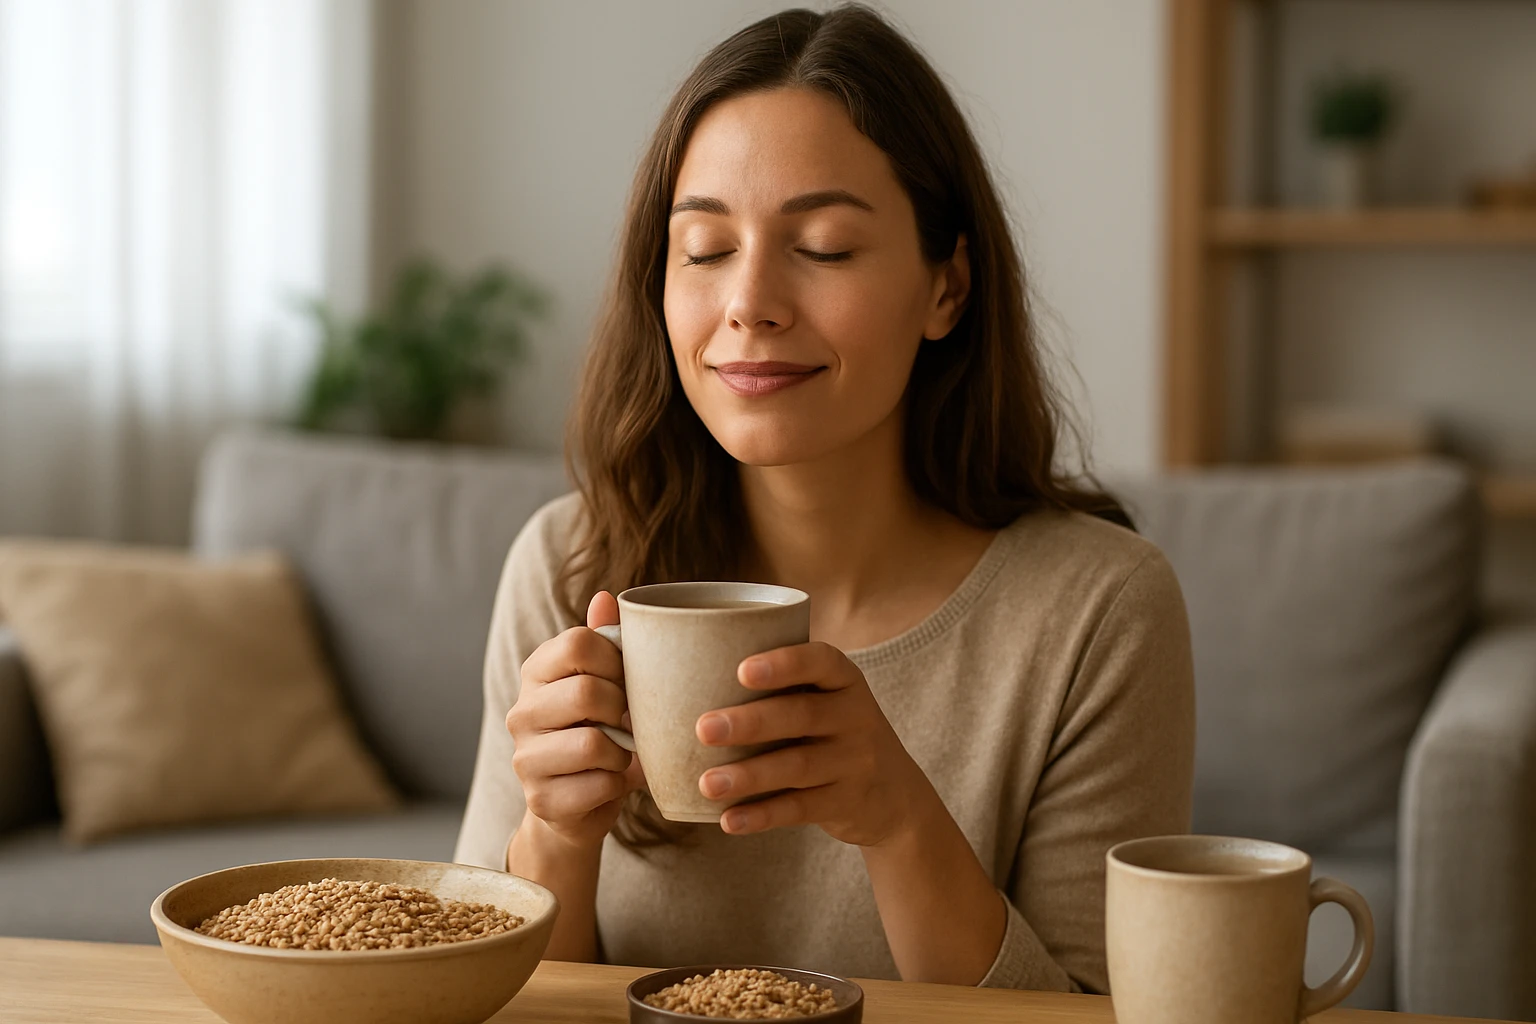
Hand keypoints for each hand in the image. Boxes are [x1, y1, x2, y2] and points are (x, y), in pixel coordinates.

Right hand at [507, 591, 644, 849]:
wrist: (578, 804)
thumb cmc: (600, 731)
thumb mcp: (605, 683)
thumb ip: (606, 641)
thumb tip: (606, 597)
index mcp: (536, 672)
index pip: (577, 644)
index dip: (616, 661)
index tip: (625, 681)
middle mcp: (521, 712)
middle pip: (586, 691)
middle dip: (622, 709)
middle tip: (628, 721)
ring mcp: (525, 758)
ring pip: (593, 743)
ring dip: (622, 751)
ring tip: (620, 752)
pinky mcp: (540, 799)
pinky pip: (599, 784)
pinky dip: (618, 783)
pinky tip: (610, 780)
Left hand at [694, 642, 931, 846]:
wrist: (895, 795)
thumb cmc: (831, 734)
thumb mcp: (825, 702)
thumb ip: (779, 690)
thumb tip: (681, 684)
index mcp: (844, 681)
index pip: (821, 661)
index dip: (784, 663)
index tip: (741, 670)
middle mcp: (856, 716)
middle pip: (802, 715)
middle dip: (751, 722)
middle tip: (703, 728)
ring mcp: (856, 762)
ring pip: (798, 766)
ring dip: (749, 775)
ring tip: (707, 783)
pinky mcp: (848, 803)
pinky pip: (801, 809)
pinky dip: (763, 815)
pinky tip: (729, 820)